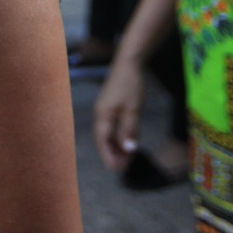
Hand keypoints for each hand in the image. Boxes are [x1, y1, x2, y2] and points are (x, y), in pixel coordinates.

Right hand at [94, 57, 145, 172]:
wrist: (128, 63)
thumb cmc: (130, 85)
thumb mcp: (132, 109)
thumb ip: (129, 130)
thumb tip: (128, 150)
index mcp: (102, 115)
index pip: (103, 141)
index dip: (108, 156)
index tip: (116, 169)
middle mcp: (100, 114)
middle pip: (103, 140)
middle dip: (113, 154)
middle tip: (125, 167)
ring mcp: (104, 111)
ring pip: (107, 134)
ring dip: (116, 147)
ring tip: (127, 158)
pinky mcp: (110, 108)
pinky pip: (111, 127)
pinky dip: (118, 137)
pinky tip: (127, 142)